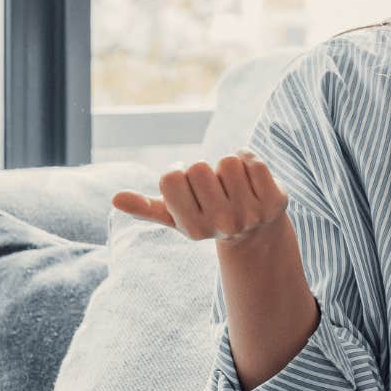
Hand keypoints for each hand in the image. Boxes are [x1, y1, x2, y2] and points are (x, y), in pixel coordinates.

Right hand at [111, 150, 286, 244]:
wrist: (257, 230)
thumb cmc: (207, 216)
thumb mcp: (175, 215)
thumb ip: (146, 207)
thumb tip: (115, 199)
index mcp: (192, 228)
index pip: (170, 178)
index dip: (177, 171)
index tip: (187, 184)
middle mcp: (222, 225)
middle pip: (199, 167)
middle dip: (205, 170)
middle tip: (215, 189)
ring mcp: (251, 214)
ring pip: (227, 160)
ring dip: (229, 166)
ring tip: (234, 186)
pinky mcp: (275, 201)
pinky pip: (252, 159)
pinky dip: (250, 160)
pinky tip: (251, 180)